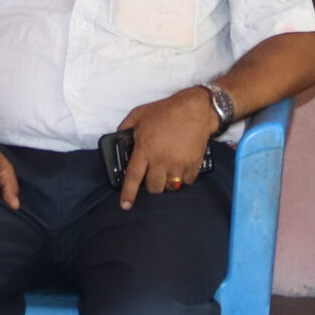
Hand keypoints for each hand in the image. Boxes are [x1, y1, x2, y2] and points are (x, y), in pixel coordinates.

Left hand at [115, 87, 217, 208]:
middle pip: (153, 188)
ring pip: (170, 187)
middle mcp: (160, 160)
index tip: (125, 206)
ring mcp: (178, 164)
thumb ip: (126, 127)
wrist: (195, 109)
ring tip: (168, 170)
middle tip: (153, 175)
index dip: (128, 194)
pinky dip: (184, 177)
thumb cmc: (166, 110)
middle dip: (151, 185)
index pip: (133, 177)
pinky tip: (181, 166)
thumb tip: (119, 137)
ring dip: (167, 182)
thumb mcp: (139, 114)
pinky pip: (187, 181)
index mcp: (144, 149)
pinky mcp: (193, 164)